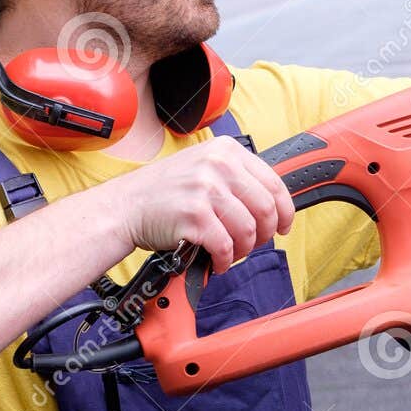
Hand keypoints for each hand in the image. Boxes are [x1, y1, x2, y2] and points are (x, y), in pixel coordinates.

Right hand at [104, 135, 294, 272]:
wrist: (125, 206)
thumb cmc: (165, 192)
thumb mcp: (203, 166)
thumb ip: (236, 178)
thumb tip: (273, 204)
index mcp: (226, 150)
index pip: (274, 183)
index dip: (285, 211)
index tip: (283, 226)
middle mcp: (218, 165)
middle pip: (266, 209)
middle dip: (265, 234)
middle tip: (253, 244)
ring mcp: (206, 188)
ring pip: (249, 230)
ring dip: (244, 249)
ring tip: (232, 252)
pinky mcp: (194, 215)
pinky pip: (226, 246)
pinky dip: (226, 260)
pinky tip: (218, 260)